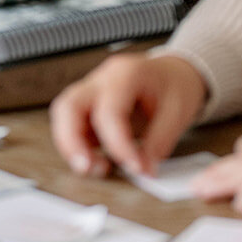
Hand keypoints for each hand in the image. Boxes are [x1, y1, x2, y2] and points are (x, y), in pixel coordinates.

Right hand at [50, 53, 209, 177]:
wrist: (174, 73)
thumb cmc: (175, 85)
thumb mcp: (178, 111)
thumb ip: (159, 141)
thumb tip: (144, 169)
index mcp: (125, 73)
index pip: (109, 111)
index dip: (118, 144)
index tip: (134, 167)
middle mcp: (101, 79)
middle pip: (68, 106)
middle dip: (72, 141)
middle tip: (88, 168)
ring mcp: (91, 91)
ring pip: (63, 116)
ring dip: (72, 146)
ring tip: (97, 168)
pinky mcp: (89, 107)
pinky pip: (72, 126)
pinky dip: (78, 146)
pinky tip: (98, 161)